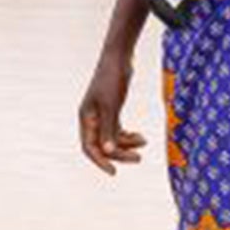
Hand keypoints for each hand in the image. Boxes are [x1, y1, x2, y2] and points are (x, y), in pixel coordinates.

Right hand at [78, 49, 146, 174]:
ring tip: (144, 143)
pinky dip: (128, 136)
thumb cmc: (112, 79)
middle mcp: (91, 119)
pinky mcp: (111, 110)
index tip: (114, 172)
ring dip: (127, 144)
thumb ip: (109, 129)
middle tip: (138, 159)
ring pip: (112, 138)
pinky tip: (140, 137)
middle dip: (120, 153)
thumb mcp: (111, 106)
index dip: (100, 161)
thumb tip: (107, 152)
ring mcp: (101, 115)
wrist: (118, 58)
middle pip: (103, 145)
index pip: (89, 147)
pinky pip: (118, 130)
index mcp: (86, 118)